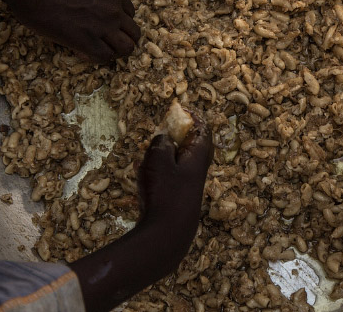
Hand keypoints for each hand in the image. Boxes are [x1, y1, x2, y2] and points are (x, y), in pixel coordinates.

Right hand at [8, 0, 140, 62]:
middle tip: (106, 43)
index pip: (130, 14)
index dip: (118, 22)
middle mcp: (114, 9)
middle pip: (134, 33)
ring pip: (127, 48)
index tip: (105, 26)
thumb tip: (92, 3)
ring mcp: (104, 26)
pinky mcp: (89, 41)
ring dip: (114, 52)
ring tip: (98, 51)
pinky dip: (95, 58)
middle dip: (122, 39)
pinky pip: (104, 57)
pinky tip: (82, 52)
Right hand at [136, 119, 213, 258]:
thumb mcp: (159, 159)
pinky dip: (157, 171)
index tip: (180, 109)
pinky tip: (140, 171)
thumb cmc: (165, 192)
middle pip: (191, 144)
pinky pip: (168, 177)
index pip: (203, 129)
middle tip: (161, 131)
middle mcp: (197, 169)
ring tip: (145, 153)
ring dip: (162, 154)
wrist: (167, 234)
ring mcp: (188, 185)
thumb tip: (164, 138)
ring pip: (177, 161)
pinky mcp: (177, 198)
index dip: (193, 116)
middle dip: (175, 136)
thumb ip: (161, 143)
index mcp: (199, 155)